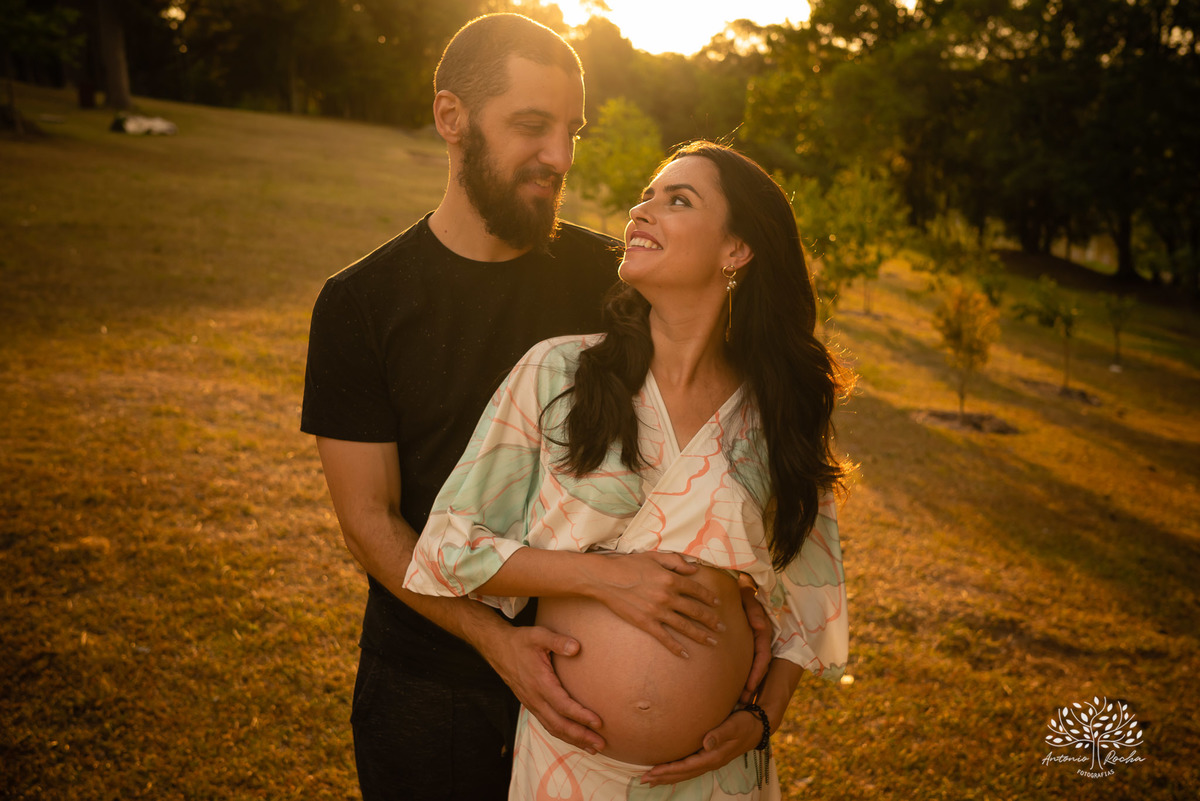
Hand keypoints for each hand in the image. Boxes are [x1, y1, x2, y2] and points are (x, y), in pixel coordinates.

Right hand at [481, 624, 605, 752]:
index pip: (563, 705)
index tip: (598, 722)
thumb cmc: (520, 641)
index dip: (581, 716)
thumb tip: (576, 648)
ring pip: (553, 728)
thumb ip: (558, 641)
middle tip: (601, 744)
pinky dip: (562, 734)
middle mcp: (535, 698)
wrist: (498, 648)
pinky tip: (574, 738)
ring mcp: (532, 703)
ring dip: (573, 739)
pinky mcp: (531, 705)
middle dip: (581, 736)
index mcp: (539, 682)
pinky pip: (547, 724)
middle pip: (559, 724)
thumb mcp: (538, 635)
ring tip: (592, 747)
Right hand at [585, 551, 723, 656]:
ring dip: (701, 635)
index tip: (718, 604)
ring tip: (713, 642)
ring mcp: (657, 611)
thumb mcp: (654, 557)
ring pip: (685, 626)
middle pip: (695, 611)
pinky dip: (676, 647)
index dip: (709, 598)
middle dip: (711, 620)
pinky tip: (685, 654)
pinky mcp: (646, 623)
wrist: (605, 578)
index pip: (697, 590)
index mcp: (671, 579)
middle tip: (723, 627)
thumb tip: (694, 570)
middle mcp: (668, 597)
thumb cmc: (628, 564)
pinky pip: (665, 638)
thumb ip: (676, 562)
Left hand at [639, 709, 760, 785]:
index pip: (686, 767)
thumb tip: (706, 743)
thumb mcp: (734, 725)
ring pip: (686, 772)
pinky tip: (670, 770)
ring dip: (668, 776)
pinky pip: (690, 767)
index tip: (652, 772)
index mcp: (713, 756)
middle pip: (683, 774)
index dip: (668, 770)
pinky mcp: (711, 755)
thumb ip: (720, 734)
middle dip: (663, 777)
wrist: (758, 725)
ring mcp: (711, 760)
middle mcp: (711, 761)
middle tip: (643, 780)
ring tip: (651, 779)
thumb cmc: (745, 723)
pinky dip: (678, 771)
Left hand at [738, 584, 771, 702]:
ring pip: (754, 664)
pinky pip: (746, 661)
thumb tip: (759, 624)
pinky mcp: (745, 643)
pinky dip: (743, 674)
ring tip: (740, 699)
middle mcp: (759, 636)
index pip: (763, 651)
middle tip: (744, 698)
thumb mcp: (747, 595)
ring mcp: (752, 640)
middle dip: (753, 681)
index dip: (758, 668)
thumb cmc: (740, 590)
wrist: (733, 586)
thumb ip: (752, 608)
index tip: (750, 685)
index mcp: (761, 628)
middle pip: (760, 662)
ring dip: (749, 681)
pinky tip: (736, 689)